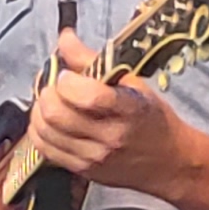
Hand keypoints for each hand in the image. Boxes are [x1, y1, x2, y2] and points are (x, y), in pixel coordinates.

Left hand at [26, 31, 192, 196]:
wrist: (169, 161)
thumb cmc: (151, 119)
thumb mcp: (133, 84)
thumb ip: (94, 61)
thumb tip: (64, 38)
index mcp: (128, 110)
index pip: (87, 96)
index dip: (66, 80)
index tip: (67, 74)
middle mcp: (109, 137)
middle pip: (56, 114)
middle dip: (47, 93)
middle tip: (53, 85)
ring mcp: (93, 158)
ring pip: (44, 132)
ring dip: (40, 110)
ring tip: (51, 101)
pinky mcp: (82, 170)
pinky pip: (45, 149)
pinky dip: (39, 130)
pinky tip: (50, 121)